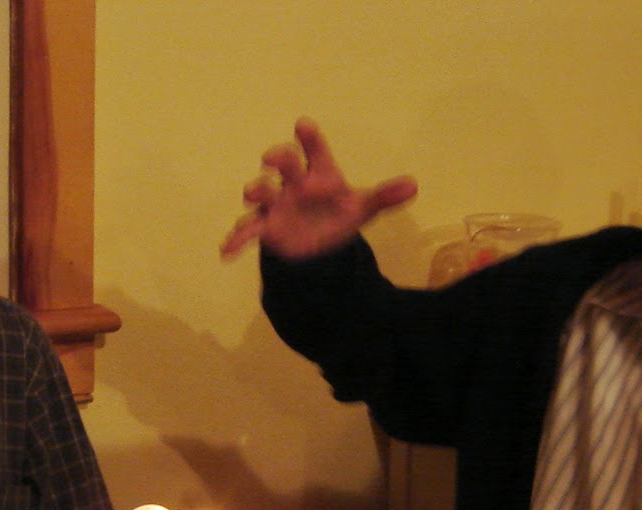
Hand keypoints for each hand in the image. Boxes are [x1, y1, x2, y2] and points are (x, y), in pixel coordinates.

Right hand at [220, 117, 416, 259]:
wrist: (317, 243)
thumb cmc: (336, 215)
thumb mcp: (361, 208)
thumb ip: (384, 196)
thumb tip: (414, 186)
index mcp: (318, 172)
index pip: (313, 150)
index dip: (309, 138)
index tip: (304, 125)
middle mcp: (293, 183)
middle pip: (284, 165)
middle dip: (278, 159)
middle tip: (272, 159)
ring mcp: (276, 204)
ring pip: (262, 193)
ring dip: (255, 191)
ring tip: (252, 195)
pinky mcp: (265, 227)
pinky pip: (248, 230)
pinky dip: (236, 239)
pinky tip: (227, 251)